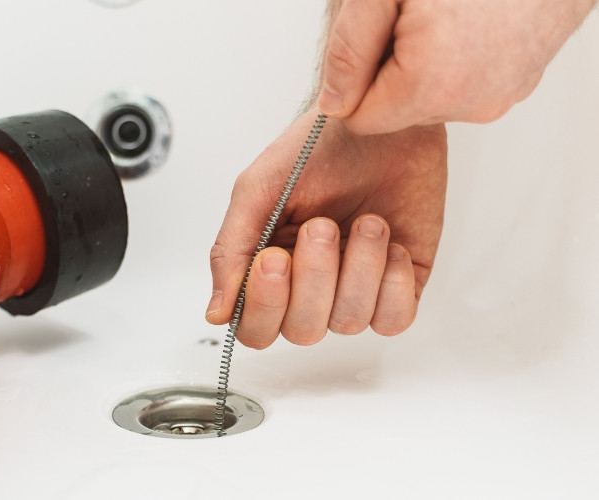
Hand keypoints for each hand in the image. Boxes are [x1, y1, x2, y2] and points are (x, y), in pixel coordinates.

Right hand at [206, 112, 446, 347]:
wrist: (380, 119)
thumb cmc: (317, 147)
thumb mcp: (257, 191)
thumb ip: (230, 252)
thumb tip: (216, 313)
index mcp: (269, 270)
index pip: (255, 328)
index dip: (264, 305)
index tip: (274, 258)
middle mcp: (310, 287)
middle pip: (302, 331)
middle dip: (314, 278)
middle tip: (322, 226)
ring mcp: (355, 288)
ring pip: (348, 322)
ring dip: (358, 267)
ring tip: (366, 222)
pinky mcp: (398, 283)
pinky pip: (394, 320)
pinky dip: (391, 283)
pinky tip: (389, 243)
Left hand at [319, 0, 596, 133]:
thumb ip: (349, 52)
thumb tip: (333, 102)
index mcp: (431, 84)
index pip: (360, 120)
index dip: (356, 78)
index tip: (374, 38)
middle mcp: (470, 103)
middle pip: (396, 112)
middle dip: (390, 70)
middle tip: (409, 19)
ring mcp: (498, 97)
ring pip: (429, 100)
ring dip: (421, 65)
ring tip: (443, 16)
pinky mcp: (517, 86)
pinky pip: (463, 87)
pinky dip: (454, 61)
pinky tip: (466, 23)